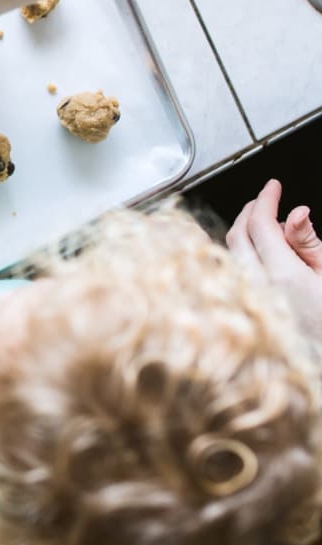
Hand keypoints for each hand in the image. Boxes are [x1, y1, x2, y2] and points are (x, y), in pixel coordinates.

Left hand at [225, 179, 321, 341]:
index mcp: (281, 275)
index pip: (260, 225)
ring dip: (244, 232)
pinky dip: (242, 253)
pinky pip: (234, 271)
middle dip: (249, 212)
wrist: (318, 357)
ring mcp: (247, 299)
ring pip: (231, 253)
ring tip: (267, 224)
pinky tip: (260, 252)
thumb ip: (309, 243)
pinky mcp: (244, 309)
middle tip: (266, 199)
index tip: (273, 186)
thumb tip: (295, 213)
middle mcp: (257, 287)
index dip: (265, 199)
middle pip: (237, 235)